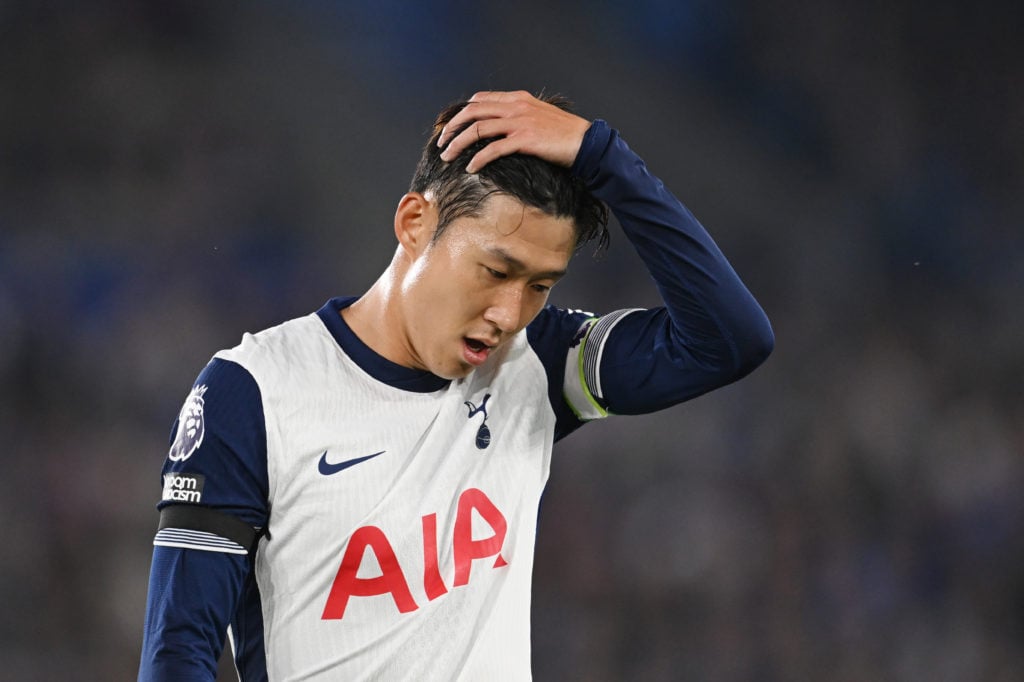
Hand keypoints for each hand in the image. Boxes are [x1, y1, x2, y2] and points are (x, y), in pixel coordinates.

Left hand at [437, 91, 590, 173]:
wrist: (586, 143)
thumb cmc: (565, 134)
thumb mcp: (540, 117)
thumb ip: (520, 116)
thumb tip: (501, 126)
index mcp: (518, 98)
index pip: (480, 100)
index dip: (461, 113)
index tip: (451, 128)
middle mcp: (516, 106)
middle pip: (473, 112)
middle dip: (452, 127)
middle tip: (441, 143)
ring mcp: (520, 122)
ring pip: (478, 129)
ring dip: (458, 144)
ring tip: (447, 157)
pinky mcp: (525, 140)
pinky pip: (493, 149)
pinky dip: (478, 159)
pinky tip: (470, 169)